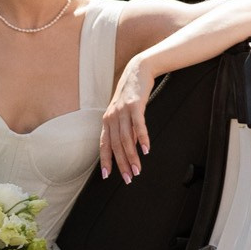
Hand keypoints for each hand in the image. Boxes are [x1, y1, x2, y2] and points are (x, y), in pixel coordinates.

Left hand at [100, 58, 153, 180]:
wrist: (137, 71)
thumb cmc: (131, 95)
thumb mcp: (124, 114)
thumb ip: (125, 130)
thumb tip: (131, 149)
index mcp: (107, 121)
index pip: (104, 145)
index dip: (105, 160)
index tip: (107, 176)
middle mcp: (112, 117)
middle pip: (116, 145)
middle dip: (122, 164)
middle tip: (129, 178)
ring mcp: (122, 111)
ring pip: (126, 139)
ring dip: (132, 156)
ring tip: (138, 169)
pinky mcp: (135, 105)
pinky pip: (138, 126)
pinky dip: (143, 139)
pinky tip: (146, 150)